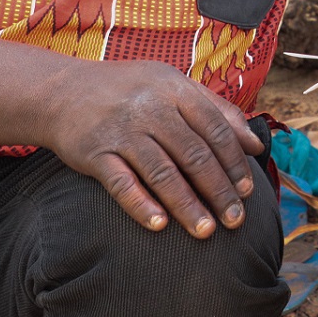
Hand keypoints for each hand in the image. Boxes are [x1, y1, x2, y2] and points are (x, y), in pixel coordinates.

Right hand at [40, 59, 265, 238]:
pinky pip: (121, 184)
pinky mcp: (94, 152)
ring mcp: (121, 130)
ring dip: (187, 205)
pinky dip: (141, 205)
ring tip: (206, 231)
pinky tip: (159, 225)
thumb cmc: (129, 91)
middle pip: (193, 154)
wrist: (61, 91)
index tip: (247, 191)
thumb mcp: (173, 85)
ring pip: (162, 172)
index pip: (215, 128)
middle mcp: (150, 108)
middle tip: (236, 220)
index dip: (234, 162)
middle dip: (218, 190)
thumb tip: (256, 143)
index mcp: (174, 89)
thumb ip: (216, 110)